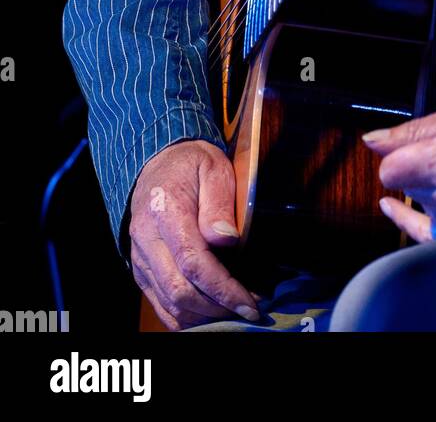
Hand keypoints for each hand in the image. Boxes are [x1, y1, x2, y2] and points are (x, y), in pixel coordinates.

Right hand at [129, 140, 261, 330]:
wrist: (158, 162)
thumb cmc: (191, 164)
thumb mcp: (213, 168)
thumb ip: (219, 203)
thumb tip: (228, 240)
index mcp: (165, 210)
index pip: (193, 262)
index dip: (223, 289)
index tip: (251, 303)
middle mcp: (146, 238)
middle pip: (179, 290)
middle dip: (217, 307)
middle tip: (249, 309)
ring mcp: (140, 257)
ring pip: (169, 303)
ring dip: (203, 316)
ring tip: (234, 312)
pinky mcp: (141, 269)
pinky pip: (160, 305)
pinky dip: (185, 318)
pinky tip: (210, 314)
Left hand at [362, 98, 435, 243]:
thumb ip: (412, 131)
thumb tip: (372, 141)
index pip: (389, 169)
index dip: (395, 155)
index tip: (405, 149)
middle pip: (405, 186)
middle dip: (415, 169)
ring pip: (420, 205)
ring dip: (427, 190)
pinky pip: (426, 236)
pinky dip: (410, 221)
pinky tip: (394, 209)